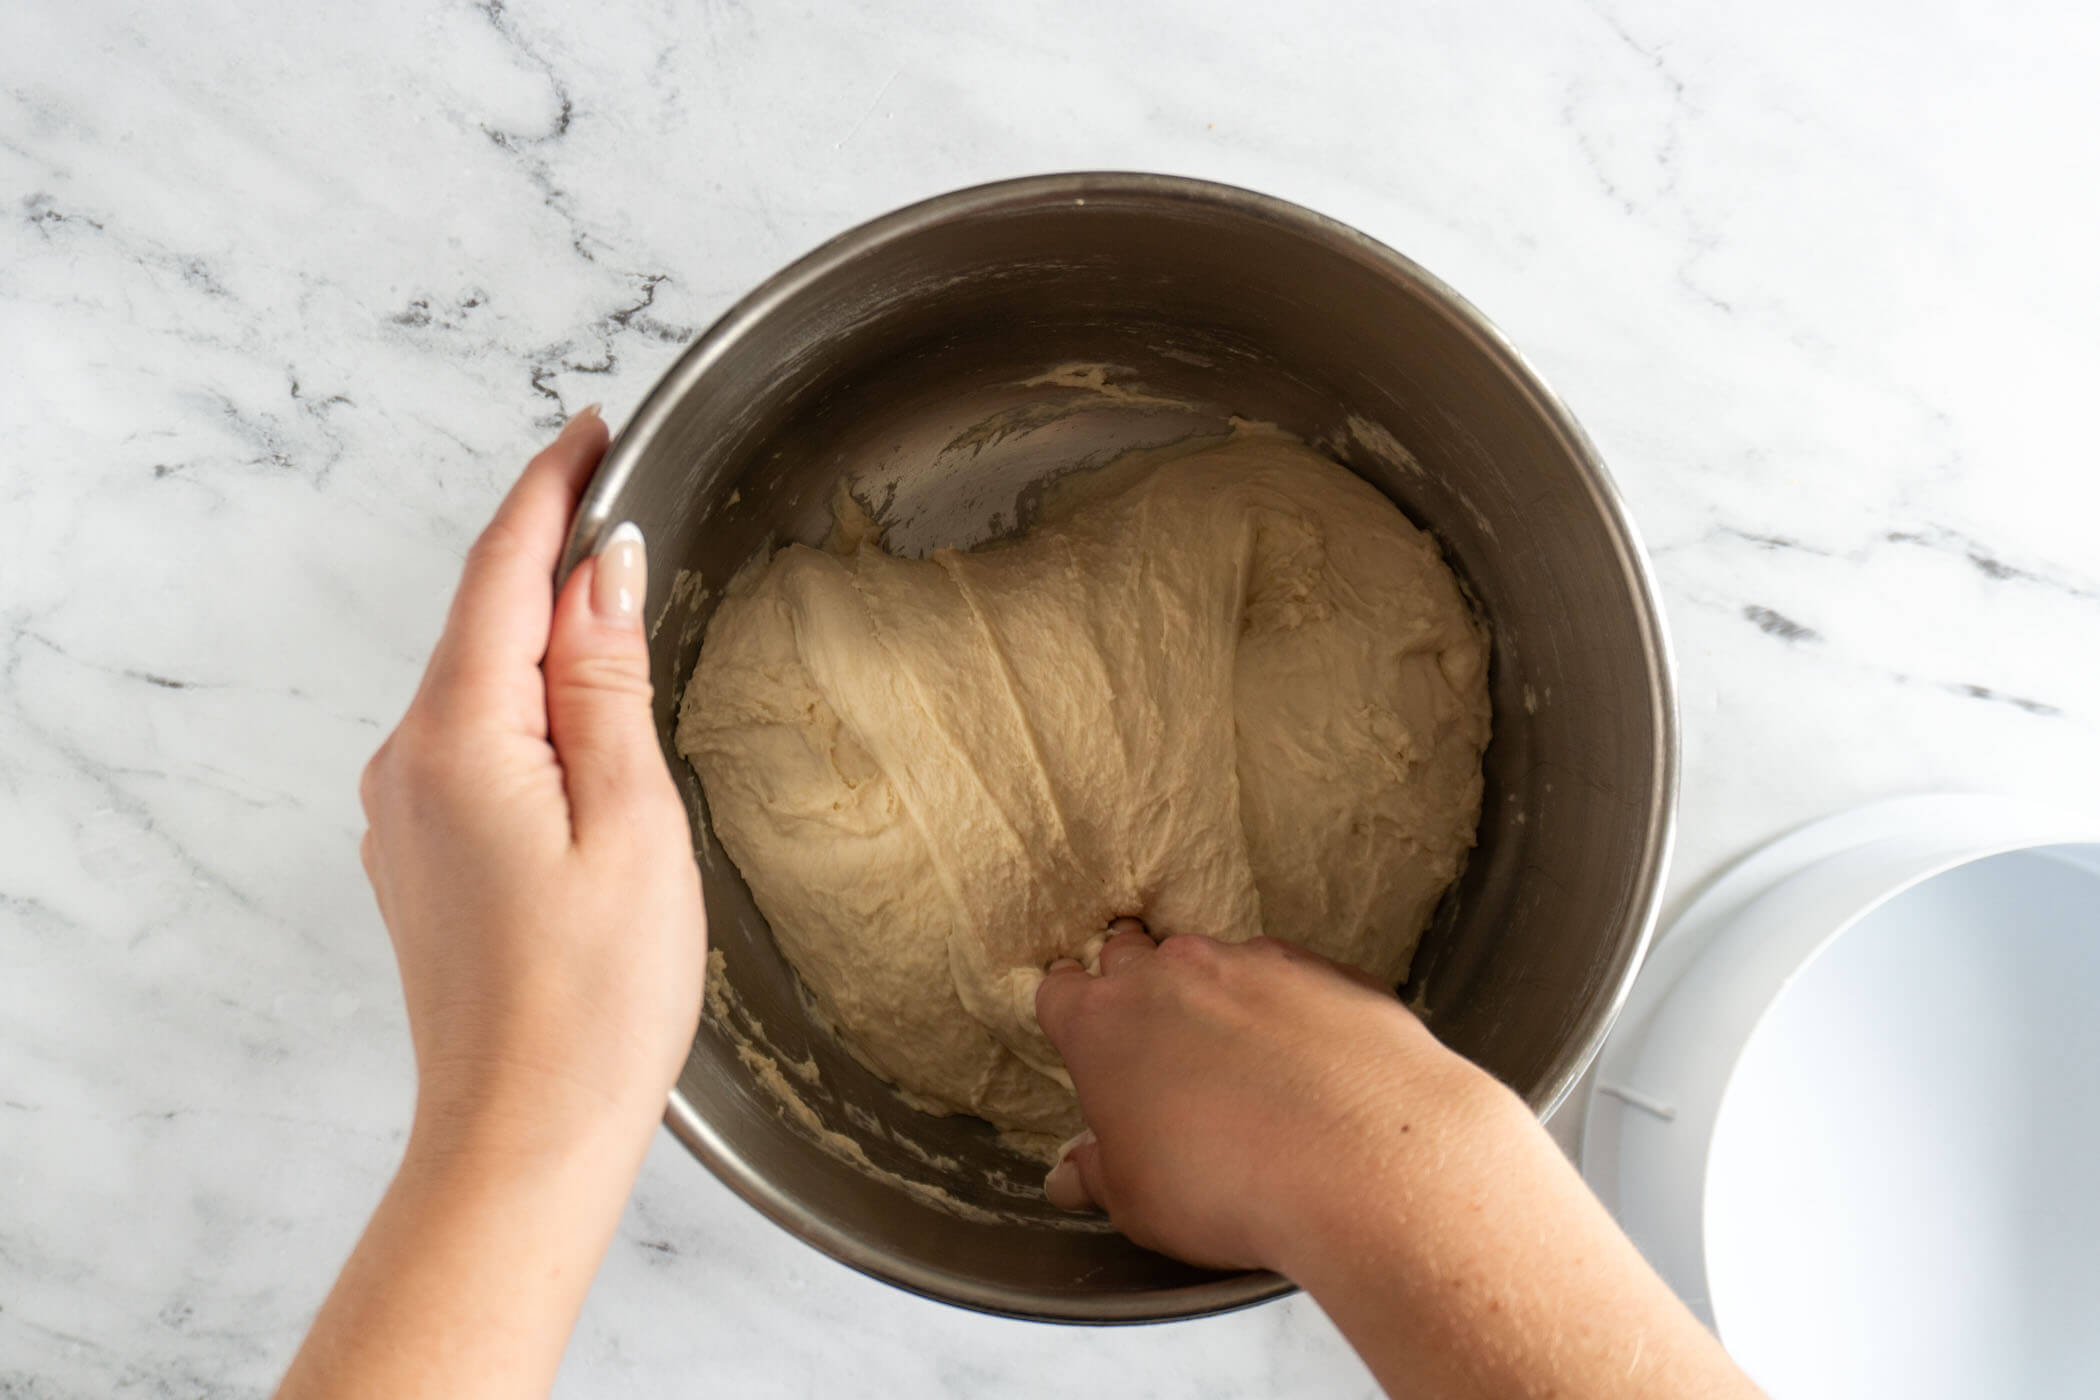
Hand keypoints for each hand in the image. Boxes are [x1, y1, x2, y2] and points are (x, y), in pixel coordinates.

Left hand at [283, 412, 705, 1399]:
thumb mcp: (633, 820)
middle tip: (633, 508)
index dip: (548, 489)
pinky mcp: (422, 856)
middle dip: (551, 557)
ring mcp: (404, 813)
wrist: (522, 1135)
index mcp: (459, 737)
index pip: (499, 571)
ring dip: (544, 638)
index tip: (593, 428)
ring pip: (479, 683)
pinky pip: (472, 742)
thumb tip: (602, 568)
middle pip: (481, 620)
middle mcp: (407, 761)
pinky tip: (584, 725)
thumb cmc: (595, 998)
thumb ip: (608, 681)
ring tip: (628, 622)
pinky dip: (527, 705)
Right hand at [1033, 922, 1501, 1272]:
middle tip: (1160, 1048)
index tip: (1088, 1043)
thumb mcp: (1139, 1202)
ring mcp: (1252, 962)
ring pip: (1215, 965)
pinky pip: (1290, 978)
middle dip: (1137, 990)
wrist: (1367, 1159)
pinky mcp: (1325, 968)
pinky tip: (1313, 1063)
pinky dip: (1290, 1010)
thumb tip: (1070, 1175)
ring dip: (1218, 999)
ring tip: (1247, 1064)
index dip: (1073, 1016)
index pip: (1061, 992)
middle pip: (1132, 957)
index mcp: (1104, 1022)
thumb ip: (1099, 1175)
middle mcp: (1172, 972)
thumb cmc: (1225, 1185)